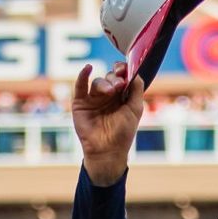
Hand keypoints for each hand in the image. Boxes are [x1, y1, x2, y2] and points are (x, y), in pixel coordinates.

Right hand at [72, 61, 144, 184]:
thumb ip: (137, 89)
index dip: (122, 70)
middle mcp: (108, 96)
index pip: (121, 77)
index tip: (123, 69)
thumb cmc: (123, 132)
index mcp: (121, 96)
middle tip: (119, 85)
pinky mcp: (81, 103)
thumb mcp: (135, 109)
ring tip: (110, 91)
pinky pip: (80, 85)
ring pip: (98, 82)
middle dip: (115, 78)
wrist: (107, 150)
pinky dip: (83, 75)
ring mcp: (94, 99)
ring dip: (104, 83)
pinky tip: (88, 68)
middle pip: (110, 77)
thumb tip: (135, 71)